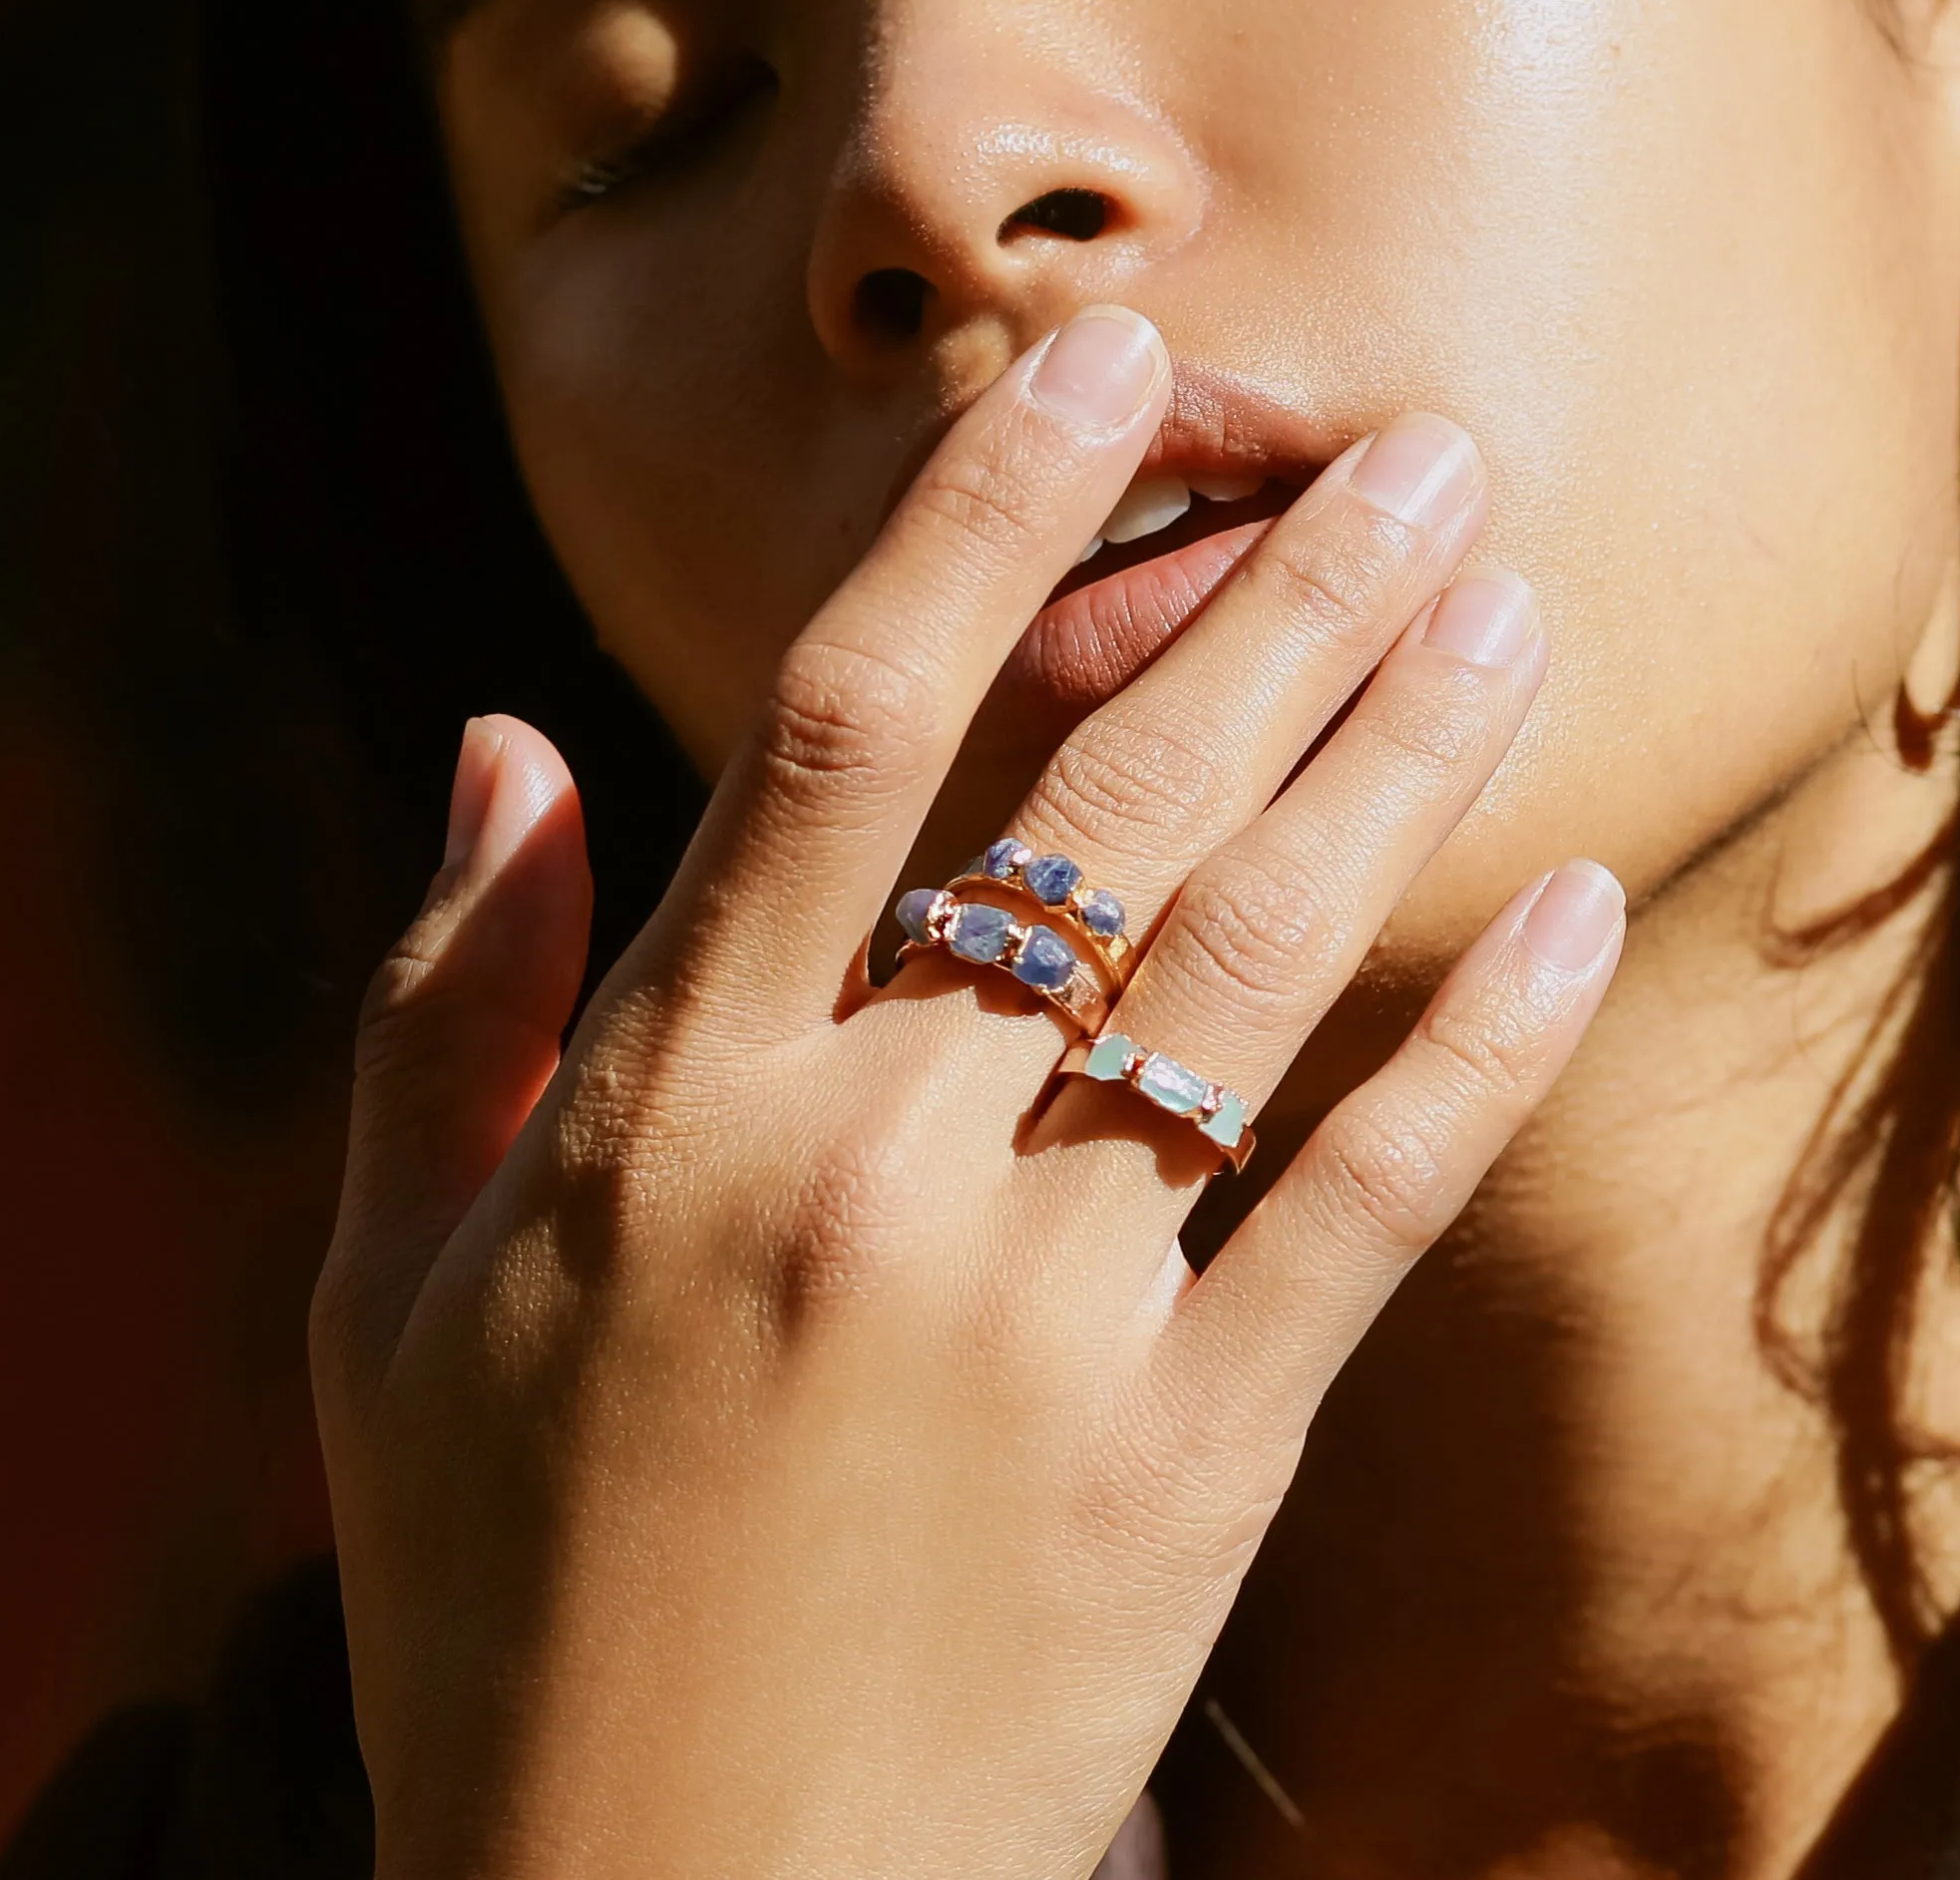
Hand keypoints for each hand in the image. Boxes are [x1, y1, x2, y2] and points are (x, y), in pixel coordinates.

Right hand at [312, 307, 1624, 1879]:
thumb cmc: (492, 1590)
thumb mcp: (388, 1294)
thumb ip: (439, 1002)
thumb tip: (489, 738)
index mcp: (666, 1102)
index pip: (834, 726)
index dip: (979, 521)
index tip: (1103, 368)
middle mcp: (862, 1164)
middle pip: (1098, 808)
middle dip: (1268, 600)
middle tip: (1411, 450)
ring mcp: (1038, 1309)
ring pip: (1247, 961)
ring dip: (1392, 758)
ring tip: (1507, 596)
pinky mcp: (1184, 1458)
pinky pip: (1357, 1207)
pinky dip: (1476, 1048)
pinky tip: (1571, 896)